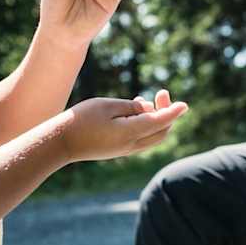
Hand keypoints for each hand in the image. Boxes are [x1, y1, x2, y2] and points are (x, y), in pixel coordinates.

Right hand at [61, 90, 186, 161]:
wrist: (61, 143)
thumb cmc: (82, 119)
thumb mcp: (108, 106)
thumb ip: (131, 107)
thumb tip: (148, 108)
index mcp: (130, 133)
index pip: (160, 122)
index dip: (173, 112)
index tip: (185, 105)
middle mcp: (131, 145)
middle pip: (161, 132)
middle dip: (167, 113)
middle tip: (162, 93)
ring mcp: (125, 150)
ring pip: (152, 137)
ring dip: (156, 119)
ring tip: (146, 100)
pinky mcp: (118, 150)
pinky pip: (141, 139)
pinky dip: (146, 125)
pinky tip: (136, 111)